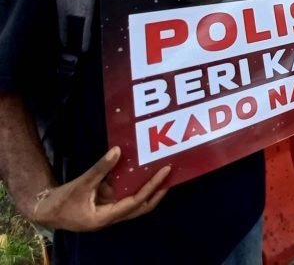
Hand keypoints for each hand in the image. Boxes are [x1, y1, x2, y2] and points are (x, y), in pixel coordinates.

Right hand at [33, 147, 169, 231]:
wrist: (45, 209)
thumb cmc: (61, 202)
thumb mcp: (81, 184)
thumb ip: (100, 168)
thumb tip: (117, 151)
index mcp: (106, 218)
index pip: (136, 203)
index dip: (152, 187)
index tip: (165, 173)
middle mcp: (112, 216)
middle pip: (142, 206)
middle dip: (158, 191)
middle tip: (171, 174)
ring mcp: (110, 210)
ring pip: (135, 201)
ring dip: (148, 188)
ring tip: (162, 171)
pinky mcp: (106, 203)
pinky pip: (124, 194)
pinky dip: (134, 183)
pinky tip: (140, 170)